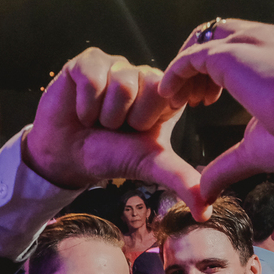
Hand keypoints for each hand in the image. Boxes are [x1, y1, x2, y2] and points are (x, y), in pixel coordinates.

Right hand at [23, 47, 206, 217]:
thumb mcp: (150, 166)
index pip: (166, 93)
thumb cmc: (111, 157)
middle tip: (115, 127)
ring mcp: (115, 65)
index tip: (137, 130)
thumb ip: (181, 180)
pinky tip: (82, 111)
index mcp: (164, 94)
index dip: (146, 118)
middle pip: (143, 84)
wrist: (67, 157)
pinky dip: (85, 104)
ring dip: (104, 113)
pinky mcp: (87, 61)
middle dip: (124, 116)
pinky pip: (92, 77)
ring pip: (119, 82)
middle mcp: (142, 74)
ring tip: (98, 120)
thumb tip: (206, 211)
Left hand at [157, 19, 273, 201]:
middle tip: (188, 101)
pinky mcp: (229, 53)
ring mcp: (245, 42)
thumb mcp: (260, 151)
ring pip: (199, 43)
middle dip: (195, 67)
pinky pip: (190, 56)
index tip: (205, 102)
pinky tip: (168, 97)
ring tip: (177, 102)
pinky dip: (174, 74)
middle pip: (213, 36)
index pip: (234, 46)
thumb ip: (229, 166)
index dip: (213, 73)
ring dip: (182, 71)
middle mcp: (261, 39)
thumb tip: (207, 193)